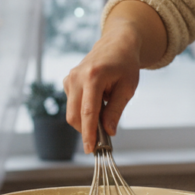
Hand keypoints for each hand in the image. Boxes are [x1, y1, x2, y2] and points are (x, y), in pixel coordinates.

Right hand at [63, 0, 165, 152]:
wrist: (116, 44)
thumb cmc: (125, 65)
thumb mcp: (127, 89)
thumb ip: (116, 111)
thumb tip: (108, 132)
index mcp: (94, 76)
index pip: (88, 112)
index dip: (89, 133)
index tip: (90, 149)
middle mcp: (77, 76)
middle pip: (74, 115)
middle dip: (86, 131)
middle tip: (102, 139)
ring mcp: (70, 78)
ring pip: (72, 112)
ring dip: (86, 120)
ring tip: (105, 110)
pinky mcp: (68, 81)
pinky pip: (72, 104)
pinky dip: (83, 110)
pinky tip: (98, 100)